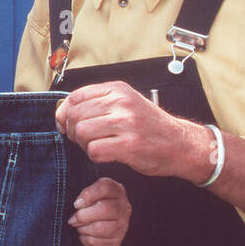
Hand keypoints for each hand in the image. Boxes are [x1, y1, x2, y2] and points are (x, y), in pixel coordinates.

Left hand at [56, 81, 204, 178]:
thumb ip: (98, 102)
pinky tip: (105, 154)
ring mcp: (127, 123)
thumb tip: (64, 111)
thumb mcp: (126, 103)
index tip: (67, 124)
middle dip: (73, 131)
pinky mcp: (130, 145)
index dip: (64, 113)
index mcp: (118, 90)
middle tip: (82, 139)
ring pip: (82, 132)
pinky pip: (95, 150)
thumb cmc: (150, 126)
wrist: (181, 144)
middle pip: (75, 115)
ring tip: (95, 146)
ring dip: (83, 144)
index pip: (75, 96)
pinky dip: (94, 155)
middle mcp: (122, 103)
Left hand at [69, 177, 130, 245]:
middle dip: (83, 216)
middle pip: (105, 209)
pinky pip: (98, 243)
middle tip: (72, 220)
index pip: (105, 187)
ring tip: (78, 227)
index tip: (76, 204)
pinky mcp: (116, 241)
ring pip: (101, 228)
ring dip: (84, 229)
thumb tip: (78, 205)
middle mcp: (123, 207)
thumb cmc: (87, 204)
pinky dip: (86, 240)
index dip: (88, 195)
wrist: (95, 222)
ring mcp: (122, 225)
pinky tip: (83, 236)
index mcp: (116, 190)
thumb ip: (83, 194)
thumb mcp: (86, 192)